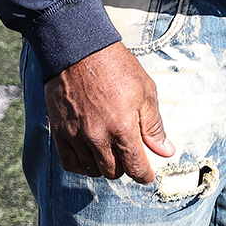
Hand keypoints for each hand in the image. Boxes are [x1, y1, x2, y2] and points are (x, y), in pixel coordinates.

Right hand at [44, 41, 175, 182]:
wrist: (80, 51)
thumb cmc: (116, 67)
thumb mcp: (145, 92)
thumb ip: (154, 126)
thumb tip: (166, 150)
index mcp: (122, 127)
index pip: (135, 167)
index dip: (144, 175)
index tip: (147, 174)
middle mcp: (97, 136)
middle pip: (113, 171)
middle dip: (124, 168)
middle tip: (128, 155)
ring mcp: (76, 135)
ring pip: (92, 169)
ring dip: (103, 166)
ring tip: (110, 152)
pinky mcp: (59, 131)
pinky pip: (69, 163)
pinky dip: (81, 165)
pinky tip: (89, 155)